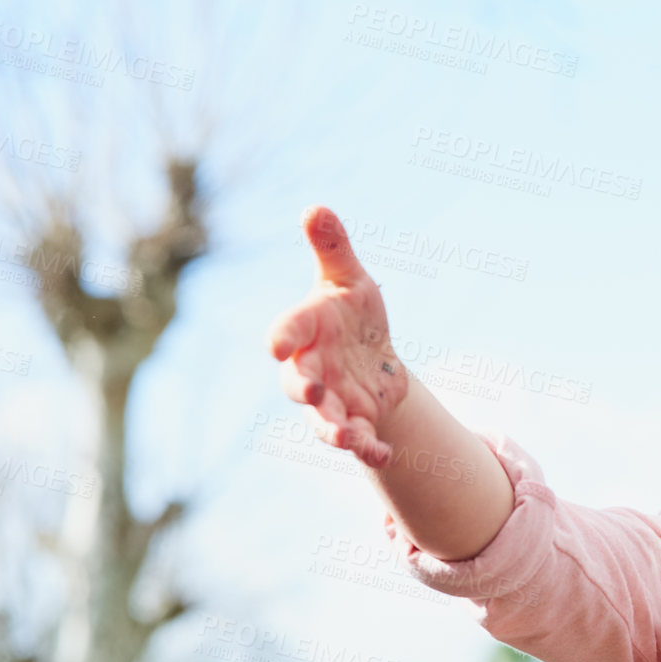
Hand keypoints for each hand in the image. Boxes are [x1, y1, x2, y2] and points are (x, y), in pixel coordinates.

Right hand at [265, 207, 407, 468]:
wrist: (373, 354)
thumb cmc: (353, 311)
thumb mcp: (350, 278)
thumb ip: (333, 249)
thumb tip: (316, 208)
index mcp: (306, 329)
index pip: (287, 331)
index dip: (281, 337)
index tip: (276, 345)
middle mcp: (311, 367)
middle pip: (297, 383)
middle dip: (303, 389)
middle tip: (313, 391)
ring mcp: (331, 399)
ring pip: (323, 421)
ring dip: (333, 432)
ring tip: (347, 440)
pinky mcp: (355, 420)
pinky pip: (357, 439)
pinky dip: (368, 448)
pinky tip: (384, 454)